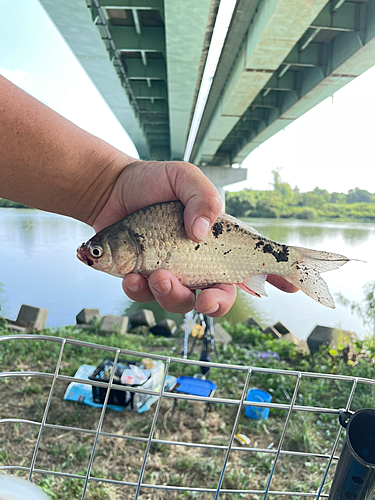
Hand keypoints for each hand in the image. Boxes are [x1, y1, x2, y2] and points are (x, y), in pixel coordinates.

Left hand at [93, 160, 296, 315]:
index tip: (290, 290)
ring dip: (172, 296)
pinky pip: (146, 297)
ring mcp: (170, 274)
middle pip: (219, 297)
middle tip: (206, 299)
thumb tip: (202, 233)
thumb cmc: (154, 182)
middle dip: (215, 304)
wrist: (113, 188)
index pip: (251, 265)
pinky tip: (131, 276)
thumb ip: (203, 197)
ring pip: (181, 303)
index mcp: (216, 244)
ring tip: (157, 275)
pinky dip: (140, 291)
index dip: (275, 280)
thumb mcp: (184, 177)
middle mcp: (196, 264)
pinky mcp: (143, 279)